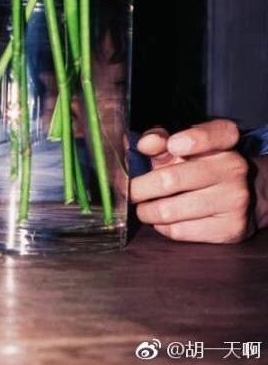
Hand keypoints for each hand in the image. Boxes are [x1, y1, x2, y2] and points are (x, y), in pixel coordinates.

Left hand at [131, 119, 253, 243]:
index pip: (214, 133)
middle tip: (130, 192)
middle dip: (139, 188)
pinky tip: (165, 220)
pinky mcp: (231, 227)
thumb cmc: (192, 167)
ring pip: (169, 210)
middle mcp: (234, 167)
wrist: (230, 198)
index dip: (193, 139)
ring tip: (144, 207)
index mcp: (223, 140)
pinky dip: (162, 226)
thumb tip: (144, 144)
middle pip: (170, 179)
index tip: (172, 145)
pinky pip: (179, 231)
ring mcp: (235, 198)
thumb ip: (157, 141)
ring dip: (146, 211)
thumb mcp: (175, 147)